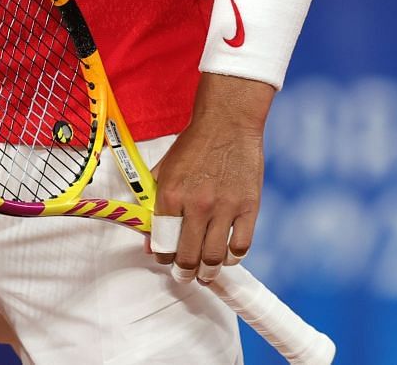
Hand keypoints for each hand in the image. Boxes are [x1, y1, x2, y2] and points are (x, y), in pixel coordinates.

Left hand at [150, 72, 274, 284]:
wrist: (228, 120)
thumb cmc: (194, 143)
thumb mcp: (164, 169)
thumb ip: (151, 203)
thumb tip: (148, 240)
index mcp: (171, 195)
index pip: (162, 244)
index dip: (163, 258)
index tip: (167, 261)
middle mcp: (196, 205)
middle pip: (187, 257)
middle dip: (183, 273)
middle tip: (185, 276)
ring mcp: (225, 208)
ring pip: (214, 257)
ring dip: (207, 272)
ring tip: (205, 274)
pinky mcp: (249, 207)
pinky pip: (241, 245)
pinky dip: (233, 257)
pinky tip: (227, 257)